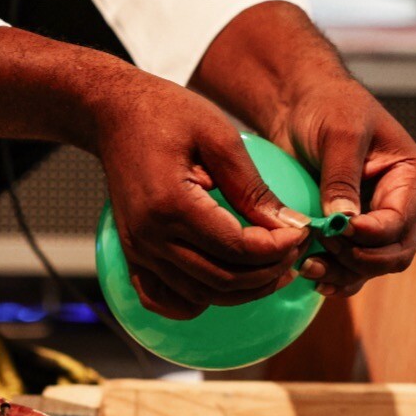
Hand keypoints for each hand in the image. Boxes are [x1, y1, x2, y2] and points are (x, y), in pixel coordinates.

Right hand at [0, 27, 310, 319]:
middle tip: (295, 251)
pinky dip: (200, 301)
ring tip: (273, 267)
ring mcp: (138, 250)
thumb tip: (290, 226)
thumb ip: (253, 188)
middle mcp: (150, 236)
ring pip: (201, 296)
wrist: (113, 114)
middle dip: (268, 272)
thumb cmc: (166, 114)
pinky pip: (164, 298)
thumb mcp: (219, 137)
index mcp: (171, 204)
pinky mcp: (133, 253)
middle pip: (222, 280)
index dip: (278, 248)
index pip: (237, 248)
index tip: (303, 233)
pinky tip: (226, 284)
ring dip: (243, 290)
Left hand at [191, 1, 415, 297]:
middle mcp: (401, 206)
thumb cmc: (329, 106)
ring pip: (372, 267)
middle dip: (358, 258)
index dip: (371, 234)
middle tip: (321, 245)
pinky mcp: (350, 232)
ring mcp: (376, 223)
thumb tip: (344, 221)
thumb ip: (342, 177)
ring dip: (343, 273)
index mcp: (412, 179)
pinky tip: (310, 275)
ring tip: (308, 267)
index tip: (337, 229)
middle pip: (393, 254)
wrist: (300, 105)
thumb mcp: (340, 133)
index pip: (400, 222)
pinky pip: (351, 266)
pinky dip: (334, 275)